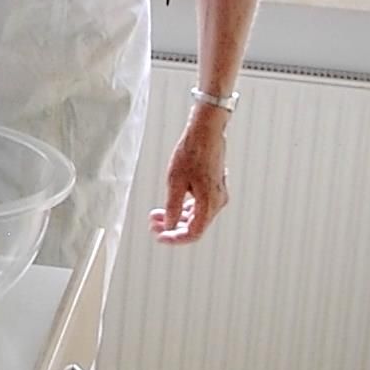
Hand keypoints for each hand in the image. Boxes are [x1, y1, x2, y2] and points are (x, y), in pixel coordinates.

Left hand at [150, 109, 228, 243]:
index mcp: (210, 203)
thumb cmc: (191, 153)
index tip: (158, 236)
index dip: (175, 238)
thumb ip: (172, 207)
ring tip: (155, 215)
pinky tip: (168, 205)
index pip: (193, 233)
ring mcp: (216, 195)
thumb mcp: (175, 181)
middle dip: (171, 227)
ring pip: (195, 216)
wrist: (206, 131)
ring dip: (175, 217)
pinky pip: (198, 205)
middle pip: (194, 226)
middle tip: (152, 224)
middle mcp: (217, 202)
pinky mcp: (213, 187)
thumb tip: (168, 225)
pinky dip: (183, 208)